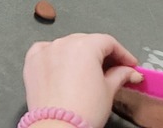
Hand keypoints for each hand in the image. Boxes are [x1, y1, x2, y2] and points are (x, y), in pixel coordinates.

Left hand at [23, 33, 141, 127]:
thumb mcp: (109, 91)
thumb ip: (120, 75)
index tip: (130, 64)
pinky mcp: (32, 60)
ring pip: (67, 45)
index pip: (107, 42)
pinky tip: (64, 67)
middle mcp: (63, 43)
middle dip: (102, 54)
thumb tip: (129, 72)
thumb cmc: (84, 110)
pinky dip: (57, 56)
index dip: (122, 53)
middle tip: (115, 69)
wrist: (58, 126)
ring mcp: (45, 50)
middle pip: (87, 42)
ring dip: (79, 54)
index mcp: (84, 46)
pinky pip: (47, 51)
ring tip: (90, 71)